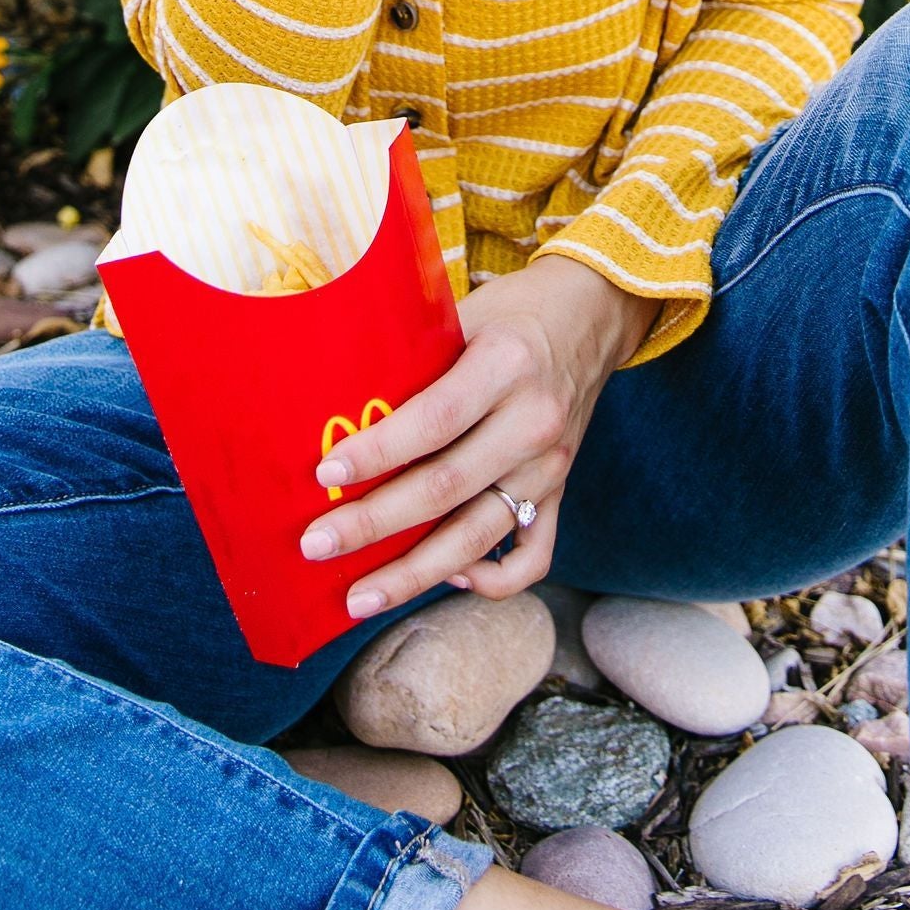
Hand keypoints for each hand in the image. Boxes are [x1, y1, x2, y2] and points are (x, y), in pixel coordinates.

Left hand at [297, 253, 655, 620]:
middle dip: (375, 524)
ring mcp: (551, 466)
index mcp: (506, 365)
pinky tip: (446, 575)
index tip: (325, 473)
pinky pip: (532, 557)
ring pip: (478, 536)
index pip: (433, 420)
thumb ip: (415, 356)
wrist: (592, 313)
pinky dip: (489, 579)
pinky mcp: (562, 493)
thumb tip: (338, 404)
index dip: (377, 451)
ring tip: (360, 598)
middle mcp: (533, 421)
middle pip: (446, 488)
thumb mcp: (465, 312)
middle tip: (317, 545)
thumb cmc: (512, 311)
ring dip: (414, 573)